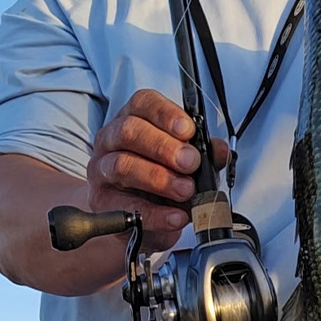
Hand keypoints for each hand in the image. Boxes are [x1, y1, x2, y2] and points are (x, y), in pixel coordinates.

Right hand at [85, 89, 228, 251]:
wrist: (139, 217)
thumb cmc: (162, 179)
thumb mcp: (188, 163)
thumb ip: (204, 153)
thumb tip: (219, 151)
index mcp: (134, 119)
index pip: (143, 103)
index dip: (166, 114)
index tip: (189, 130)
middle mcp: (112, 139)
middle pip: (130, 131)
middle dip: (165, 147)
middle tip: (190, 163)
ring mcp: (101, 170)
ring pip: (122, 165)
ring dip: (159, 178)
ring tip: (186, 190)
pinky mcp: (101, 202)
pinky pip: (124, 206)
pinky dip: (155, 214)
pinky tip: (176, 216)